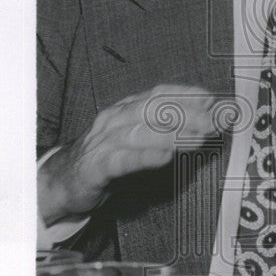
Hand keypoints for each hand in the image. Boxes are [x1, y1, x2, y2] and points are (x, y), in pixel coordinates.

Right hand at [38, 85, 215, 225]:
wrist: (61, 182)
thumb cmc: (104, 158)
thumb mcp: (135, 139)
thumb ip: (164, 130)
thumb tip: (203, 123)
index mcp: (124, 110)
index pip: (158, 94)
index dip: (186, 94)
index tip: (213, 98)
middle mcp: (114, 120)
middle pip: (153, 110)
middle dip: (187, 113)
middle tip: (215, 121)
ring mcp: (102, 142)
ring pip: (140, 133)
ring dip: (172, 135)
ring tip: (199, 138)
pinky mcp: (94, 167)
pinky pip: (121, 160)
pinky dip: (143, 157)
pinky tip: (164, 158)